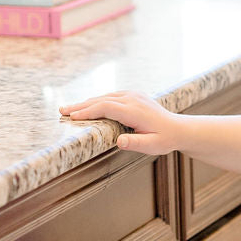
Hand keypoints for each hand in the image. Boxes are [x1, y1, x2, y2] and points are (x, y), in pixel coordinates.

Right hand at [58, 90, 178, 155]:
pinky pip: (111, 96)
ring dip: (86, 102)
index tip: (72, 116)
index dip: (88, 111)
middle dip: (80, 105)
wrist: (178, 128)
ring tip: (69, 109)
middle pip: (101, 99)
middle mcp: (132, 99)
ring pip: (104, 96)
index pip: (106, 107)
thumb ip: (136, 143)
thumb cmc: (165, 139)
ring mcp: (133, 95)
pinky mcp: (133, 95)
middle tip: (62, 111)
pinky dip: (97, 100)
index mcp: (135, 110)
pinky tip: (87, 106)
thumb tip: (119, 142)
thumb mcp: (153, 146)